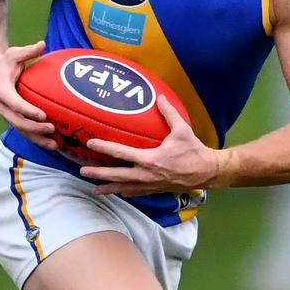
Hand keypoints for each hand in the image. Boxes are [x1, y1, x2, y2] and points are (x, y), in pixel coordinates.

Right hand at [0, 40, 56, 150]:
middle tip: (52, 128)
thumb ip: (28, 51)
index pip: (14, 104)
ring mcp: (7, 114)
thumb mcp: (14, 53)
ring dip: (38, 139)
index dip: (28, 111)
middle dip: (34, 128)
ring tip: (55, 144)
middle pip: (18, 122)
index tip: (42, 115)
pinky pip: (25, 132)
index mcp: (1, 90)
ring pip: (21, 131)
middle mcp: (2, 106)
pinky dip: (38, 139)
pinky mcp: (13, 119)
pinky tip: (53, 144)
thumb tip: (42, 43)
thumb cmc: (6, 61)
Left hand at [79, 96, 217, 195]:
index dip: (104, 147)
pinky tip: (118, 192)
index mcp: (150, 159)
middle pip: (116, 175)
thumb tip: (159, 97)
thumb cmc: (194, 151)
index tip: (90, 143)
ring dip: (108, 188)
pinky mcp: (156, 190)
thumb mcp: (182, 130)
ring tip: (94, 189)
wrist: (207, 172)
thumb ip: (169, 113)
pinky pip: (136, 192)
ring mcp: (150, 185)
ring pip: (124, 188)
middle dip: (98, 174)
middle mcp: (146, 175)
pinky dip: (125, 192)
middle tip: (82, 172)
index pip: (121, 153)